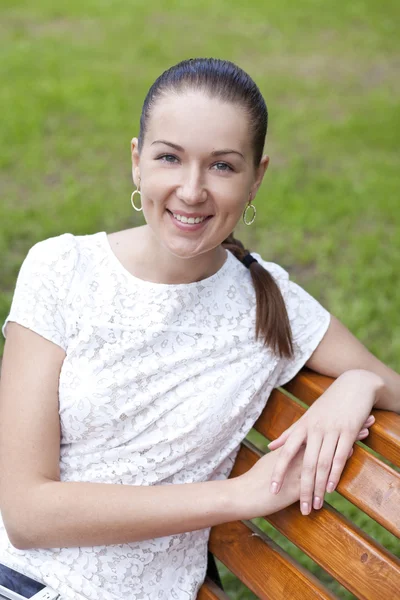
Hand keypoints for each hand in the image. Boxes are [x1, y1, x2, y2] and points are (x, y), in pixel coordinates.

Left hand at [267, 371, 380, 515]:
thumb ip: (289, 434)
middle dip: (303, 488)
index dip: (279, 471)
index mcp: (303, 426)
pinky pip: (340, 456)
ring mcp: (332, 430)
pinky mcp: (349, 431)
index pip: (287, 452)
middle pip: (305, 463)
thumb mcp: (307, 417)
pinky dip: (335, 473)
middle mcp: (315, 429)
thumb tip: (271, 446)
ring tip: (315, 504)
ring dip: (319, 486)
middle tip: (301, 509)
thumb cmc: (328, 403)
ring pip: (323, 463)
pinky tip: (330, 488)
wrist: (353, 385)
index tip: (272, 489)